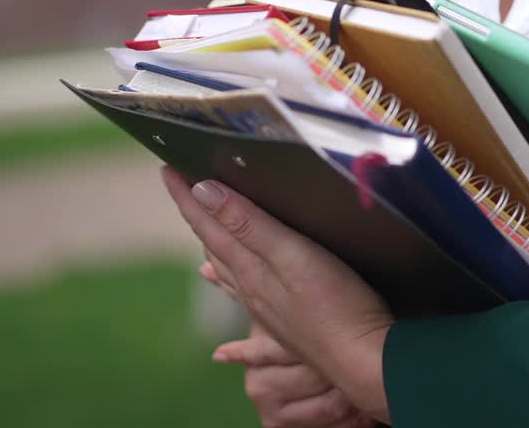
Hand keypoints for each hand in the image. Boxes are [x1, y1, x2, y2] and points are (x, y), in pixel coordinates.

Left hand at [162, 166, 392, 423]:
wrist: (362, 360)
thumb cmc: (335, 305)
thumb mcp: (291, 254)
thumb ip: (248, 224)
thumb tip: (202, 192)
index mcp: (248, 268)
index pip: (208, 224)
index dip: (186, 196)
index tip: (166, 168)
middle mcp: (250, 288)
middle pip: (214, 244)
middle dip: (197, 213)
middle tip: (183, 187)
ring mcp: (268, 308)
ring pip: (228, 270)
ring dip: (212, 246)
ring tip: (201, 231)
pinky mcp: (287, 322)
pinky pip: (246, 296)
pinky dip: (231, 285)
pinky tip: (224, 292)